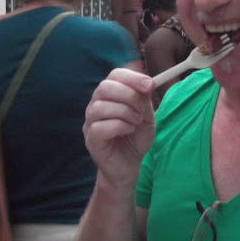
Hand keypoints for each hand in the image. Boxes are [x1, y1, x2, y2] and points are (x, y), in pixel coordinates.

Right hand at [83, 68, 154, 189]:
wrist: (130, 165)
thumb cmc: (136, 137)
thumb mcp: (146, 115)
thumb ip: (144, 98)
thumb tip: (147, 82)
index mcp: (110, 95)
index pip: (115, 75)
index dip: (133, 77)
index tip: (149, 86)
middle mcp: (96, 105)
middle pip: (104, 87)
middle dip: (129, 95)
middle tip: (142, 110)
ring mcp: (90, 123)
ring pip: (101, 107)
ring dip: (126, 113)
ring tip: (135, 123)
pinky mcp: (91, 140)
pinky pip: (101, 127)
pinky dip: (120, 126)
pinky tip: (128, 131)